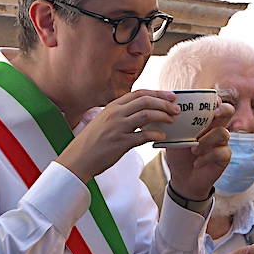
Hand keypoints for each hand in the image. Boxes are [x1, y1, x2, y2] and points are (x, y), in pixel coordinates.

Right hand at [57, 90, 178, 181]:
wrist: (77, 159)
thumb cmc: (91, 143)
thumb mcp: (103, 122)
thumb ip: (120, 115)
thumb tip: (141, 113)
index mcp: (112, 107)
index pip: (139, 93)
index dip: (158, 93)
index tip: (170, 96)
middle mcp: (115, 114)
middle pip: (146, 100)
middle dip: (164, 103)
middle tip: (176, 108)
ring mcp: (118, 127)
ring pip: (147, 114)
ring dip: (163, 116)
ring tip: (172, 120)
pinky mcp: (121, 143)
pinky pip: (143, 135)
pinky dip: (156, 134)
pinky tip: (162, 136)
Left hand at [165, 100, 233, 199]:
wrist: (182, 178)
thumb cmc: (179, 155)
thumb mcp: (173, 139)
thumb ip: (175, 126)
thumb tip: (166, 111)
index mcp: (203, 121)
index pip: (214, 104)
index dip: (214, 100)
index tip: (208, 101)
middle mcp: (215, 128)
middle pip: (228, 111)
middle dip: (222, 110)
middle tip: (214, 114)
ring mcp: (222, 142)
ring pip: (223, 132)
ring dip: (207, 140)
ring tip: (193, 150)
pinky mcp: (225, 156)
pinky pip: (221, 151)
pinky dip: (206, 157)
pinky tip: (197, 162)